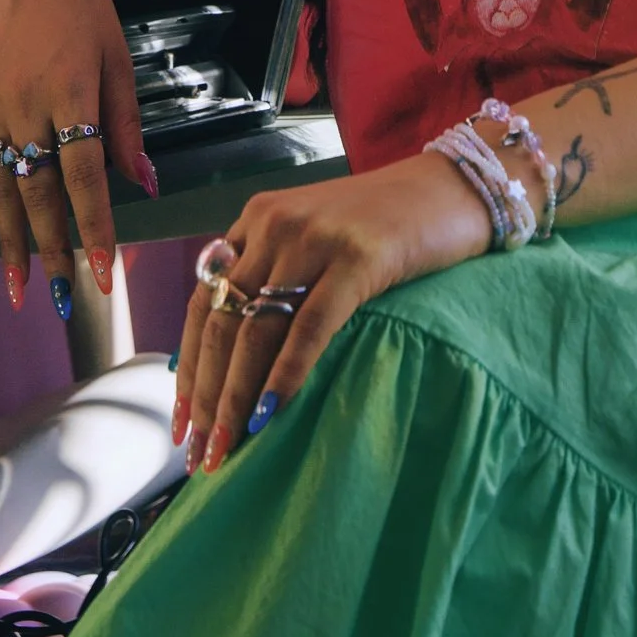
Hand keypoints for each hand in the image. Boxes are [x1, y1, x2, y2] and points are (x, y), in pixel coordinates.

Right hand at [0, 0, 150, 314]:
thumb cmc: (85, 9)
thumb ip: (126, 125)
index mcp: (69, 95)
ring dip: (11, 244)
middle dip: (54, 252)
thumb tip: (147, 185)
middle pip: (39, 195)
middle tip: (66, 301)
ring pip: (1, 190)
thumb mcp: (117, 60)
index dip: (96, 228)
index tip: (105, 274)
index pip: (85, 177)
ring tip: (20, 290)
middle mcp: (24, 109)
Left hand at [176, 154, 490, 471]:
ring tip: (227, 447)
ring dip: (235, 397)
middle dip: (206, 394)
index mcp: (257, 219)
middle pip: (222, 321)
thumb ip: (274, 276)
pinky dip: (286, 374)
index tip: (183, 420)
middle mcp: (274, 224)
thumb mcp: (315, 238)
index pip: (204, 302)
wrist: (454, 185)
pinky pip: (310, 325)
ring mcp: (315, 237)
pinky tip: (272, 414)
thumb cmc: (387, 223)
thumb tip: (233, 359)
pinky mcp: (360, 256)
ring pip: (256, 329)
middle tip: (200, 451)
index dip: (189, 366)